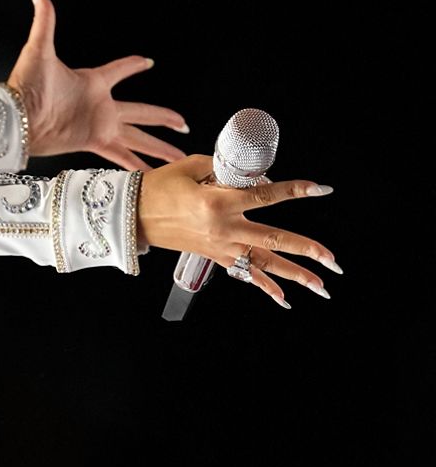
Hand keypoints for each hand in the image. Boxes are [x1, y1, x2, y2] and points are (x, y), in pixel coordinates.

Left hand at [7, 0, 188, 170]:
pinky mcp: (93, 143)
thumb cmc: (25, 85)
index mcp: (92, 81)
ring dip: (159, 148)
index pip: (120, 69)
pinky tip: (151, 177)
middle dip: (163, 117)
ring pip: (138, 138)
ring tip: (179, 157)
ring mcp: (98, 126)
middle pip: (142, 111)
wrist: (16, 118)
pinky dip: (136, 167)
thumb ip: (45, 20)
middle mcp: (100, 105)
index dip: (133, 65)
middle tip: (184, 122)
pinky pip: (121, 157)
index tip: (149, 61)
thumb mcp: (39, 49)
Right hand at [139, 154, 338, 307]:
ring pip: (264, 263)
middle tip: (334, 260)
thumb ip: (226, 169)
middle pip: (274, 240)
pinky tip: (284, 299)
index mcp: (218, 201)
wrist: (132, 214)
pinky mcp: (214, 256)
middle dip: (307, 250)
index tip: (321, 190)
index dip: (295, 191)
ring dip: (296, 276)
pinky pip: (245, 274)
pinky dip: (265, 287)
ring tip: (322, 287)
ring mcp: (220, 246)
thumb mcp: (192, 166)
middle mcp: (223, 228)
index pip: (266, 196)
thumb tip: (254, 175)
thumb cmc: (158, 187)